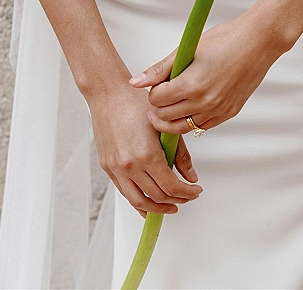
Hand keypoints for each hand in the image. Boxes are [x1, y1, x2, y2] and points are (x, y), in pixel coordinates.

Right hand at [86, 78, 202, 217]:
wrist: (108, 94)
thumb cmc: (134, 103)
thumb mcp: (164, 126)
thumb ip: (180, 154)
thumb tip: (191, 177)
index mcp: (147, 154)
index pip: (171, 186)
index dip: (187, 193)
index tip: (195, 191)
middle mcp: (130, 165)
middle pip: (157, 196)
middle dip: (176, 200)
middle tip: (187, 197)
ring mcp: (116, 168)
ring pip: (139, 201)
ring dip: (157, 208)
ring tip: (170, 206)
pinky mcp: (107, 167)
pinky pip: (124, 192)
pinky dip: (138, 202)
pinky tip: (148, 202)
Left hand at [129, 15, 279, 135]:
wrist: (257, 42)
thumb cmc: (225, 40)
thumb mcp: (187, 50)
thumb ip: (160, 69)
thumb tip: (135, 82)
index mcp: (191, 84)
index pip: (157, 100)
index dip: (153, 91)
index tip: (158, 83)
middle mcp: (204, 102)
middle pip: (166, 116)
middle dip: (159, 106)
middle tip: (161, 94)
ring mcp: (217, 110)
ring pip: (182, 128)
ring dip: (172, 118)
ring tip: (170, 105)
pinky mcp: (228, 113)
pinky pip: (201, 127)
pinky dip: (191, 120)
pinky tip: (190, 107)